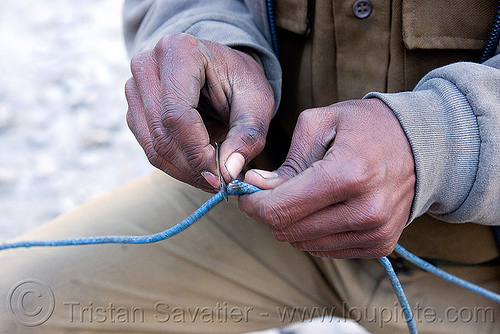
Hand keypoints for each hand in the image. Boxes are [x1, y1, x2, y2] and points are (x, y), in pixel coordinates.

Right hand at [125, 33, 273, 190]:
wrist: (223, 70)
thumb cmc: (241, 81)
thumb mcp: (257, 102)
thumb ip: (248, 135)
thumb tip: (229, 172)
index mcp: (178, 52)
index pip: (177, 115)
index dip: (197, 152)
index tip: (222, 177)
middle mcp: (147, 65)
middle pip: (162, 134)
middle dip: (194, 167)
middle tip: (222, 182)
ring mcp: (135, 87)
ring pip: (153, 147)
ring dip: (186, 171)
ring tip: (215, 175)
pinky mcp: (134, 109)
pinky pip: (150, 149)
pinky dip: (177, 166)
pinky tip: (201, 166)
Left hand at [238, 99, 415, 257]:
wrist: (422, 144)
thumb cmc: (366, 127)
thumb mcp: (320, 123)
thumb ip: (286, 161)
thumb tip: (256, 186)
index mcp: (347, 175)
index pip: (279, 209)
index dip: (252, 204)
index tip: (246, 193)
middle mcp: (365, 211)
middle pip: (288, 231)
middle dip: (268, 212)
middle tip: (269, 191)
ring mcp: (376, 232)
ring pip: (303, 244)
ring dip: (292, 223)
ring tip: (300, 196)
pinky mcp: (381, 245)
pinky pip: (326, 250)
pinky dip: (313, 231)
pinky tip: (322, 208)